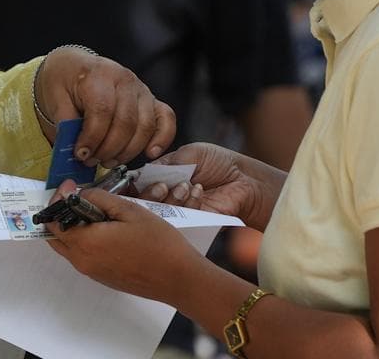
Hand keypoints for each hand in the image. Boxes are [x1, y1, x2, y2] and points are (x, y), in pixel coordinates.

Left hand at [34, 47, 175, 166]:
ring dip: (128, 151)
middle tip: (92, 160)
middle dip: (108, 148)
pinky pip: (166, 119)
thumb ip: (65, 123)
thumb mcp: (55, 97)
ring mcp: (141, 90)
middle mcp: (125, 80)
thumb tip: (75, 150)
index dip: (92, 137)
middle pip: (126, 122)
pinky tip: (149, 153)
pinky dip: (162, 138)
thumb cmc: (64, 81)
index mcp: (99, 75)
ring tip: (108, 160)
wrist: (73, 66)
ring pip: (145, 126)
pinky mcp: (151, 100)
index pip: (102, 110)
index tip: (81, 154)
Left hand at [44, 180, 205, 305]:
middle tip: (77, 197)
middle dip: (61, 214)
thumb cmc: (158, 242)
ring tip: (94, 210)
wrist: (179, 279)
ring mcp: (92, 272)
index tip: (70, 184)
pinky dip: (84, 240)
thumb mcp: (129, 210)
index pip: (53, 220)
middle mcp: (82, 261)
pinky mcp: (102, 278)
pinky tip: (106, 229)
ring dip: (73, 228)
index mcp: (86, 243)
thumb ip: (98, 198)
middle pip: (56, 236)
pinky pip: (83, 256)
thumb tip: (78, 194)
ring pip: (69, 246)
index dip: (57, 199)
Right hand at [139, 143, 282, 230]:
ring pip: (159, 214)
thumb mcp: (189, 153)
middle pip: (143, 204)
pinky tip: (199, 191)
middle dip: (150, 194)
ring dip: (172, 198)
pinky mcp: (192, 224)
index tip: (138, 183)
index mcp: (160, 177)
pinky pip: (180, 221)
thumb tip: (140, 175)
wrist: (244, 179)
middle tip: (164, 186)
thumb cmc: (218, 162)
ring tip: (187, 186)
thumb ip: (164, 164)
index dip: (133, 186)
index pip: (137, 185)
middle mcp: (165, 196)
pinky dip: (188, 204)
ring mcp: (178, 212)